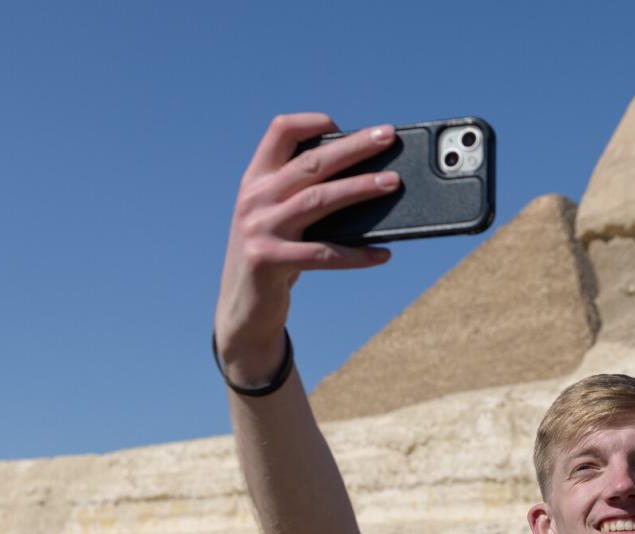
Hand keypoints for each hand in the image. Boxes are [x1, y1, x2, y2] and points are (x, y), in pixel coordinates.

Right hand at [213, 113, 399, 384]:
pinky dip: (357, 255)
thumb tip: (371, 180)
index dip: (312, 122)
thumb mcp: (280, 218)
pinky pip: (323, 254)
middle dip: (353, 147)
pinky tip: (383, 254)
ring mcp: (259, 229)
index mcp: (256, 179)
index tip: (344, 127)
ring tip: (392, 182)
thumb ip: (306, 195)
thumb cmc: (275, 256)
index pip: (280, 131)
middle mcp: (254, 198)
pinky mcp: (268, 261)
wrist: (241, 310)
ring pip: (318, 200)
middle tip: (388, 137)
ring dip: (359, 188)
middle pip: (311, 162)